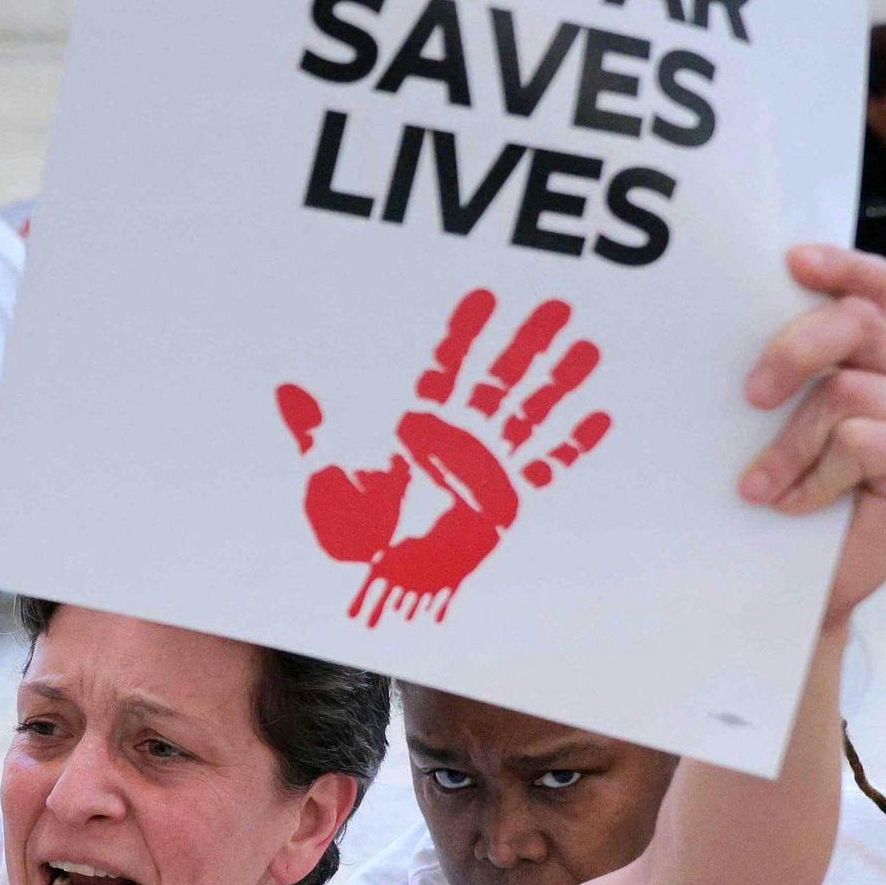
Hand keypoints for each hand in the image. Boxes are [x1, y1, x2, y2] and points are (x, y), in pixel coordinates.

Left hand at [280, 289, 617, 625]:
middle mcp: (458, 440)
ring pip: (529, 413)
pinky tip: (599, 416)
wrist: (385, 588)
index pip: (446, 367)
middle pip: (498, 379)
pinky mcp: (507, 501)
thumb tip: (285, 392)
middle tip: (555, 306)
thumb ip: (314, 435)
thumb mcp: (327, 484)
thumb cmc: (354, 540)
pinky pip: (547, 467)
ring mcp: (487, 467)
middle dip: (525, 342)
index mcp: (418, 429)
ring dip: (558, 382)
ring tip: (587, 346)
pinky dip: (573, 443)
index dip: (465, 332)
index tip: (484, 296)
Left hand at [739, 246, 885, 627]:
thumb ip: (769, 386)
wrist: (801, 588)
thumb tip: (704, 343)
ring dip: (788, 446)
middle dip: (796, 348)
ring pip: (845, 393)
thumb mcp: (767, 433)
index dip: (840, 265)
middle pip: (858, 322)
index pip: (870, 288)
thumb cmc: (779, 505)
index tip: (791, 261)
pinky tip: (797, 507)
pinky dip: (816, 479)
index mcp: (862, 359)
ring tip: (757, 489)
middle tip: (750, 395)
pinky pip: (861, 443)